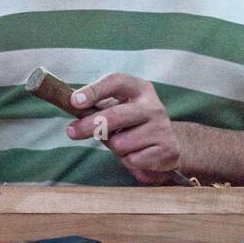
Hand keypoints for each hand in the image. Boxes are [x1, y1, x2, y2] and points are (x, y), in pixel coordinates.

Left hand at [65, 73, 179, 184]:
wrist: (171, 142)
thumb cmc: (134, 123)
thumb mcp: (119, 108)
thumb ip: (98, 106)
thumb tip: (72, 103)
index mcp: (139, 89)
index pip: (115, 82)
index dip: (94, 91)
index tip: (75, 101)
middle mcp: (153, 105)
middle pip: (114, 115)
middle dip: (89, 125)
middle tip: (72, 132)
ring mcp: (162, 127)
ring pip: (121, 143)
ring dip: (115, 148)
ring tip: (124, 144)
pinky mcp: (167, 149)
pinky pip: (133, 160)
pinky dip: (129, 161)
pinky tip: (137, 154)